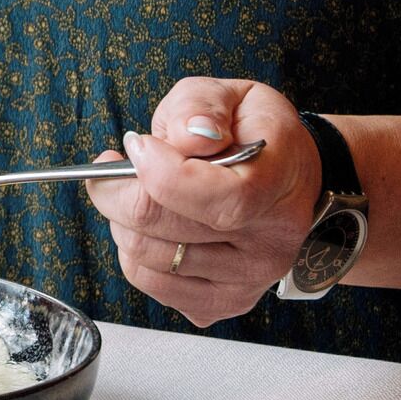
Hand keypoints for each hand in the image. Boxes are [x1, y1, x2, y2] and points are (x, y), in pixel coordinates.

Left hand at [85, 77, 321, 328]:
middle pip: (165, 226)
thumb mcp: (232, 97)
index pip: (220, 198)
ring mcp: (249, 280)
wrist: (289, 181)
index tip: (138, 146)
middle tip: (111, 168)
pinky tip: (149, 226)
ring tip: (133, 194)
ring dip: (121, 220)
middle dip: (117, 191)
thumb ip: (201, 107)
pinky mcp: (223, 302)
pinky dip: (133, 252)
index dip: (161, 171)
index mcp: (280, 185)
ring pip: (148, 258)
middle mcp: (271, 243)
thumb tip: (189, 136)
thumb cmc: (255, 137)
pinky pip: (151, 283)